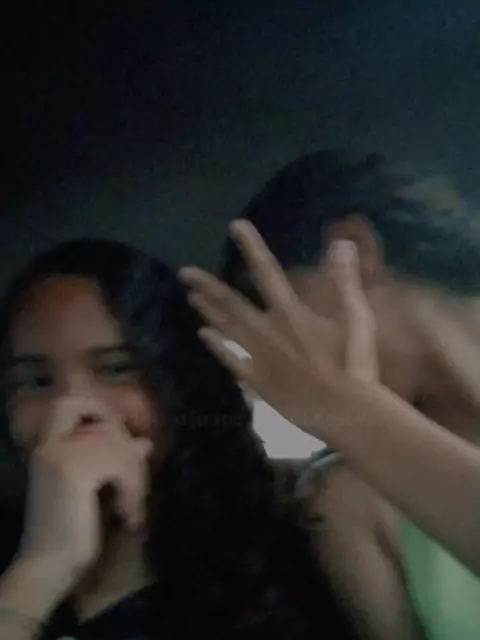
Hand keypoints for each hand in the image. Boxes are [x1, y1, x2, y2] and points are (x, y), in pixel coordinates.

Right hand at [18, 397, 151, 588]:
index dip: (101, 411)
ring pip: (117, 444)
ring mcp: (60, 456)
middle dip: (130, 454)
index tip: (122, 443)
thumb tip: (145, 442)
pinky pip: (119, 464)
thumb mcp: (94, 491)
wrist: (45, 569)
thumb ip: (112, 462)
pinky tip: (128, 517)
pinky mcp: (74, 473)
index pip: (70, 402)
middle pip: (106, 424)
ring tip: (132, 510)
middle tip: (136, 490)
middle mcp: (49, 445)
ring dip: (135, 477)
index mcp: (46, 447)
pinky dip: (132, 491)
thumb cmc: (69, 535)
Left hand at [179, 219, 377, 438]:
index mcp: (291, 314)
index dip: (251, 247)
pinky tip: (203, 334)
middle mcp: (268, 332)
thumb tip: (342, 243)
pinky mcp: (258, 382)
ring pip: (227, 329)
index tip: (236, 226)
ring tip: (191, 297)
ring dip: (208, 311)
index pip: (267, 272)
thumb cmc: (355, 365)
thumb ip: (345, 281)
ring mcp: (259, 358)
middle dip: (208, 286)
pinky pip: (232, 361)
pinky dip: (217, 346)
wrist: (345, 413)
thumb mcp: (357, 319)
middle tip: (185, 272)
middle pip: (232, 304)